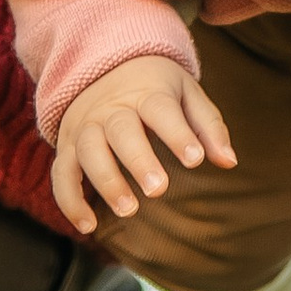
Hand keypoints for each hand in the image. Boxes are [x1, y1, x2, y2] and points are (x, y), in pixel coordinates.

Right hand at [51, 54, 235, 236]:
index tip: (195, 159)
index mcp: (146, 91)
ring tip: (129, 210)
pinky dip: (70, 200)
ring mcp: (85, 126)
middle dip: (138, 159)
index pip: (161, 109)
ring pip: (88, 151)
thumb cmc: (155, 87)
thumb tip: (229, 162)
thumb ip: (208, 126)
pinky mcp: (67, 146)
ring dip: (106, 181)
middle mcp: (112, 108)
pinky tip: (88, 226)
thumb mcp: (187, 93)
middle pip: (121, 130)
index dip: (177, 133)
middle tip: (159, 189)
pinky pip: (62, 174)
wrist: (102, 65)